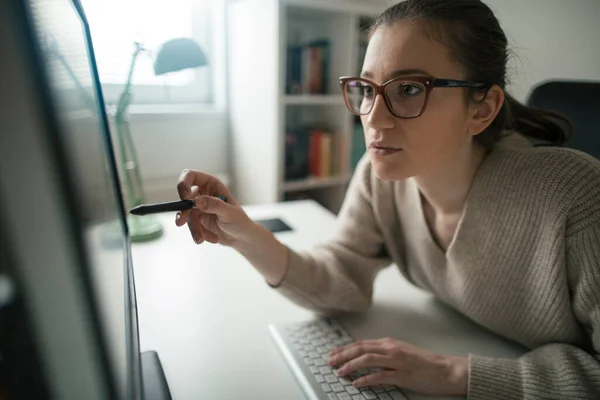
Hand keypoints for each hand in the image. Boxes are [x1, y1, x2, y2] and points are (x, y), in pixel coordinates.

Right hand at [175, 169, 252, 246]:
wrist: (241, 238)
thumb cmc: (239, 221)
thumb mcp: (229, 213)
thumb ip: (214, 205)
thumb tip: (197, 201)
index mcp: (212, 184)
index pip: (191, 176)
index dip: (184, 183)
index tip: (184, 196)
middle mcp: (203, 194)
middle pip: (184, 197)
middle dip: (183, 211)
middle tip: (181, 222)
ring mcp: (198, 207)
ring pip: (187, 215)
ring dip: (194, 228)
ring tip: (202, 239)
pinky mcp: (197, 220)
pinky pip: (192, 226)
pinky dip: (200, 234)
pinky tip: (214, 238)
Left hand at [328, 337, 467, 395]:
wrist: (445, 370)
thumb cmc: (424, 363)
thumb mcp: (401, 351)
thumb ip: (384, 352)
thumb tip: (365, 356)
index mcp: (389, 343)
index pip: (361, 344)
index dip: (344, 349)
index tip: (332, 354)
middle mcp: (391, 349)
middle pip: (360, 349)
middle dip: (342, 356)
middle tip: (330, 363)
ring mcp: (397, 361)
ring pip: (367, 360)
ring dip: (351, 366)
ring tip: (340, 372)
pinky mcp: (403, 375)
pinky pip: (380, 376)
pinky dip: (366, 379)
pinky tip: (357, 384)